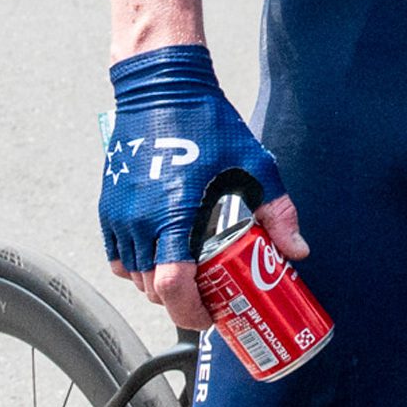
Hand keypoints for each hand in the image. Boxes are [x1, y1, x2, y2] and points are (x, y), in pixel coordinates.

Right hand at [101, 45, 304, 328]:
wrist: (163, 90)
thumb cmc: (209, 126)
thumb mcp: (256, 168)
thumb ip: (278, 215)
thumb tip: (297, 251)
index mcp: (173, 216)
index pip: (172, 286)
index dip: (191, 311)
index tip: (212, 315)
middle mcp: (138, 222)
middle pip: (153, 289)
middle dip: (182, 301)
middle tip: (212, 298)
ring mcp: (118, 216)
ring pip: (134, 276)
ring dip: (161, 285)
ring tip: (193, 277)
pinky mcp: (108, 208)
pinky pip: (118, 256)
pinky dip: (140, 266)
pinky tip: (167, 254)